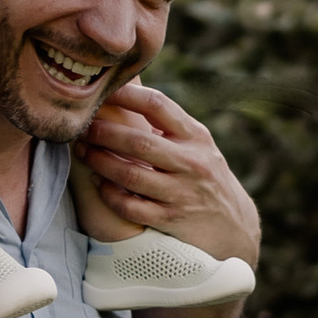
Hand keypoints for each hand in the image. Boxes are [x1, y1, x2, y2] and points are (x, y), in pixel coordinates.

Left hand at [78, 83, 260, 265]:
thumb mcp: (199, 146)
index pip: (158, 105)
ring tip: (84, 152)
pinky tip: (99, 185)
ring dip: (101, 162)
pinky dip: (110, 195)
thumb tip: (128, 93)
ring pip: (132, 176)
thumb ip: (170, 126)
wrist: (233, 227)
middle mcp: (192, 163)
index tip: (104, 91)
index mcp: (196, 137)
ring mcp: (182, 193)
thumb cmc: (205, 177)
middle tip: (83, 128)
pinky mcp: (171, 220)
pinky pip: (132, 207)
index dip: (127, 95)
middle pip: (140, 143)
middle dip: (105, 133)